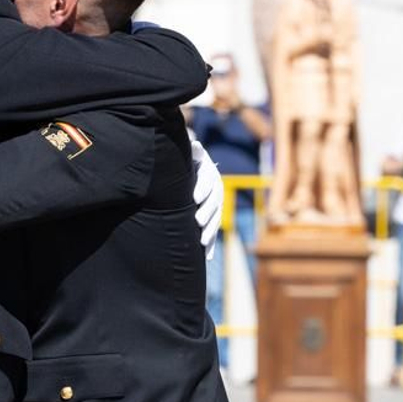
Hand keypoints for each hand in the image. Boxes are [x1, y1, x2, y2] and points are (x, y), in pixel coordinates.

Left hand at [192, 139, 222, 257]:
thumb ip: (193, 152)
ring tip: (202, 241)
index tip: (195, 196)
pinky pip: (211, 233)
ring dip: (209, 231)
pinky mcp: (210, 221)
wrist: (191, 172)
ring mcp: (214, 208)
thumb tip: (195, 144)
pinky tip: (207, 257)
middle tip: (197, 221)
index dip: (203, 188)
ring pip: (214, 220)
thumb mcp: (191, 155)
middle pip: (214, 204)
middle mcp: (215, 192)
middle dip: (207, 213)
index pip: (209, 181)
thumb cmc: (187, 162)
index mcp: (209, 175)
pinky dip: (210, 245)